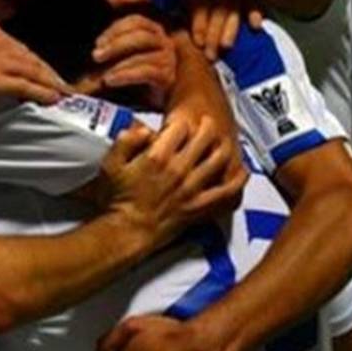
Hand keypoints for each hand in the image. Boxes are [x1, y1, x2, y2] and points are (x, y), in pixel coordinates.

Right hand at [0, 12, 66, 103]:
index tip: (38, 66)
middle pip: (32, 59)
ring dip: (52, 82)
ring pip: (35, 72)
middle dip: (47, 71)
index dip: (30, 58)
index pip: (17, 47)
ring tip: (63, 91)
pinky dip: (44, 93)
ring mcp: (2, 62)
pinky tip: (53, 99)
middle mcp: (2, 44)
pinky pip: (28, 87)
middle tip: (59, 81)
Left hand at [91, 15, 175, 107]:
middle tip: (96, 56)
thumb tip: (93, 51)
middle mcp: (164, 43)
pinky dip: (125, 75)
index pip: (136, 21)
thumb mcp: (118, 60)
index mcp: (152, 32)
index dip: (116, 29)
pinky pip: (146, 72)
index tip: (98, 42)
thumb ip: (108, 52)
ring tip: (102, 74)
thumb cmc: (135, 79)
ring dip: (119, 63)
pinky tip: (111, 80)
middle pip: (141, 35)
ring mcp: (168, 60)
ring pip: (144, 54)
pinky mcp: (168, 77)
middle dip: (116, 44)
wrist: (153, 102)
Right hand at [98, 115, 242, 245]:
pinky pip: (226, 191)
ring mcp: (192, 188)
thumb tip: (142, 128)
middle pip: (203, 139)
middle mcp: (178, 170)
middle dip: (206, 126)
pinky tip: (241, 171)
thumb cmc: (117, 200)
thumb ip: (125, 141)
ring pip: (218, 159)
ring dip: (223, 145)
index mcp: (157, 157)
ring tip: (221, 139)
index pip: (180, 128)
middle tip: (205, 122)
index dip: (181, 120)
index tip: (179, 120)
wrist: (126, 230)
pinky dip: (237, 180)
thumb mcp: (110, 164)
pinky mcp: (199, 206)